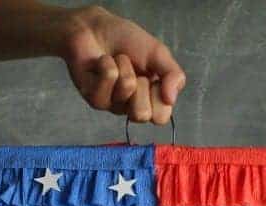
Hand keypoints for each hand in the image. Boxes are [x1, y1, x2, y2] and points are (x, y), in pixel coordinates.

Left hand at [60, 5, 185, 124]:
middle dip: (141, 85)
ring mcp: (110, 105)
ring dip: (125, 66)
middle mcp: (130, 107)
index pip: (160, 118)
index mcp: (150, 100)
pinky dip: (108, 62)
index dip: (160, 97)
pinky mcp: (93, 97)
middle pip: (142, 115)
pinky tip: (102, 61)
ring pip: (126, 89)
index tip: (154, 79)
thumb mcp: (159, 54)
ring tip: (118, 60)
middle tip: (136, 72)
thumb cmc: (128, 42)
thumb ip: (173, 75)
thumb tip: (172, 99)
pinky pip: (108, 78)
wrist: (97, 28)